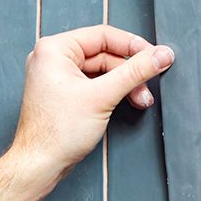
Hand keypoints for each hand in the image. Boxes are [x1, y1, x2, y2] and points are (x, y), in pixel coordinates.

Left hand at [9, 25, 173, 177]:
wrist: (39, 165)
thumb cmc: (56, 133)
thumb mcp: (103, 96)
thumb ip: (135, 72)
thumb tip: (160, 55)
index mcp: (54, 49)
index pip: (103, 35)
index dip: (133, 46)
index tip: (155, 56)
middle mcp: (52, 58)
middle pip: (104, 54)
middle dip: (130, 72)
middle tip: (149, 85)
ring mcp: (57, 77)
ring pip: (102, 71)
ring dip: (124, 84)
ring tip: (141, 99)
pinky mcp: (63, 93)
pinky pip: (94, 83)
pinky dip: (112, 92)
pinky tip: (127, 102)